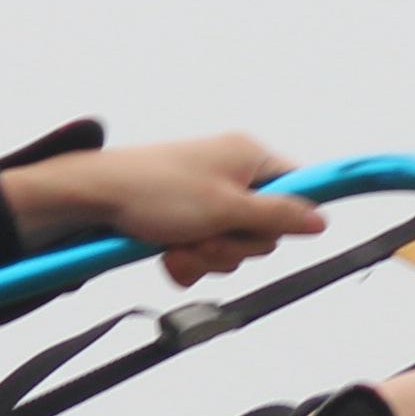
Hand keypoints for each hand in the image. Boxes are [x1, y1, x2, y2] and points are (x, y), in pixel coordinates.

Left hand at [16, 131, 326, 287]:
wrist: (93, 197)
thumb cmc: (155, 192)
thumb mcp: (226, 208)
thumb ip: (278, 216)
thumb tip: (321, 219)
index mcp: (249, 156)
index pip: (299, 185)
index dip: (296, 214)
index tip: (300, 232)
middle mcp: (231, 173)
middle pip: (265, 227)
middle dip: (236, 244)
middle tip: (207, 237)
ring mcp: (207, 197)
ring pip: (233, 245)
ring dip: (208, 255)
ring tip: (179, 244)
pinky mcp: (184, 218)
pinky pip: (205, 250)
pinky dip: (189, 259)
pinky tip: (167, 254)